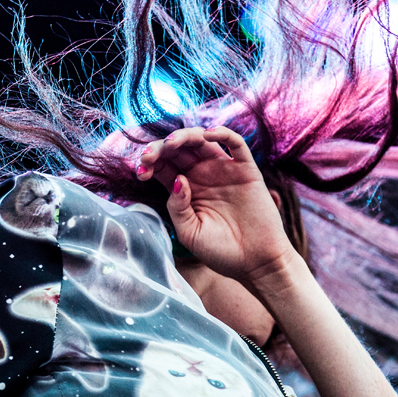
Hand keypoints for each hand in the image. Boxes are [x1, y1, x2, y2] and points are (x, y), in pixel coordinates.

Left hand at [136, 126, 297, 287]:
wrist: (256, 263)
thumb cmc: (221, 251)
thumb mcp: (189, 233)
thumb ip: (178, 207)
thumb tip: (177, 179)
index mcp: (185, 189)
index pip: (163, 165)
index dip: (150, 162)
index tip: (141, 171)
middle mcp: (202, 175)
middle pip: (178, 149)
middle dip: (161, 147)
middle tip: (150, 155)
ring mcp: (224, 170)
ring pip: (202, 140)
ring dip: (185, 136)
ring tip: (172, 143)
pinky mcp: (246, 170)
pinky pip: (236, 144)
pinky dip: (223, 133)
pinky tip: (208, 135)